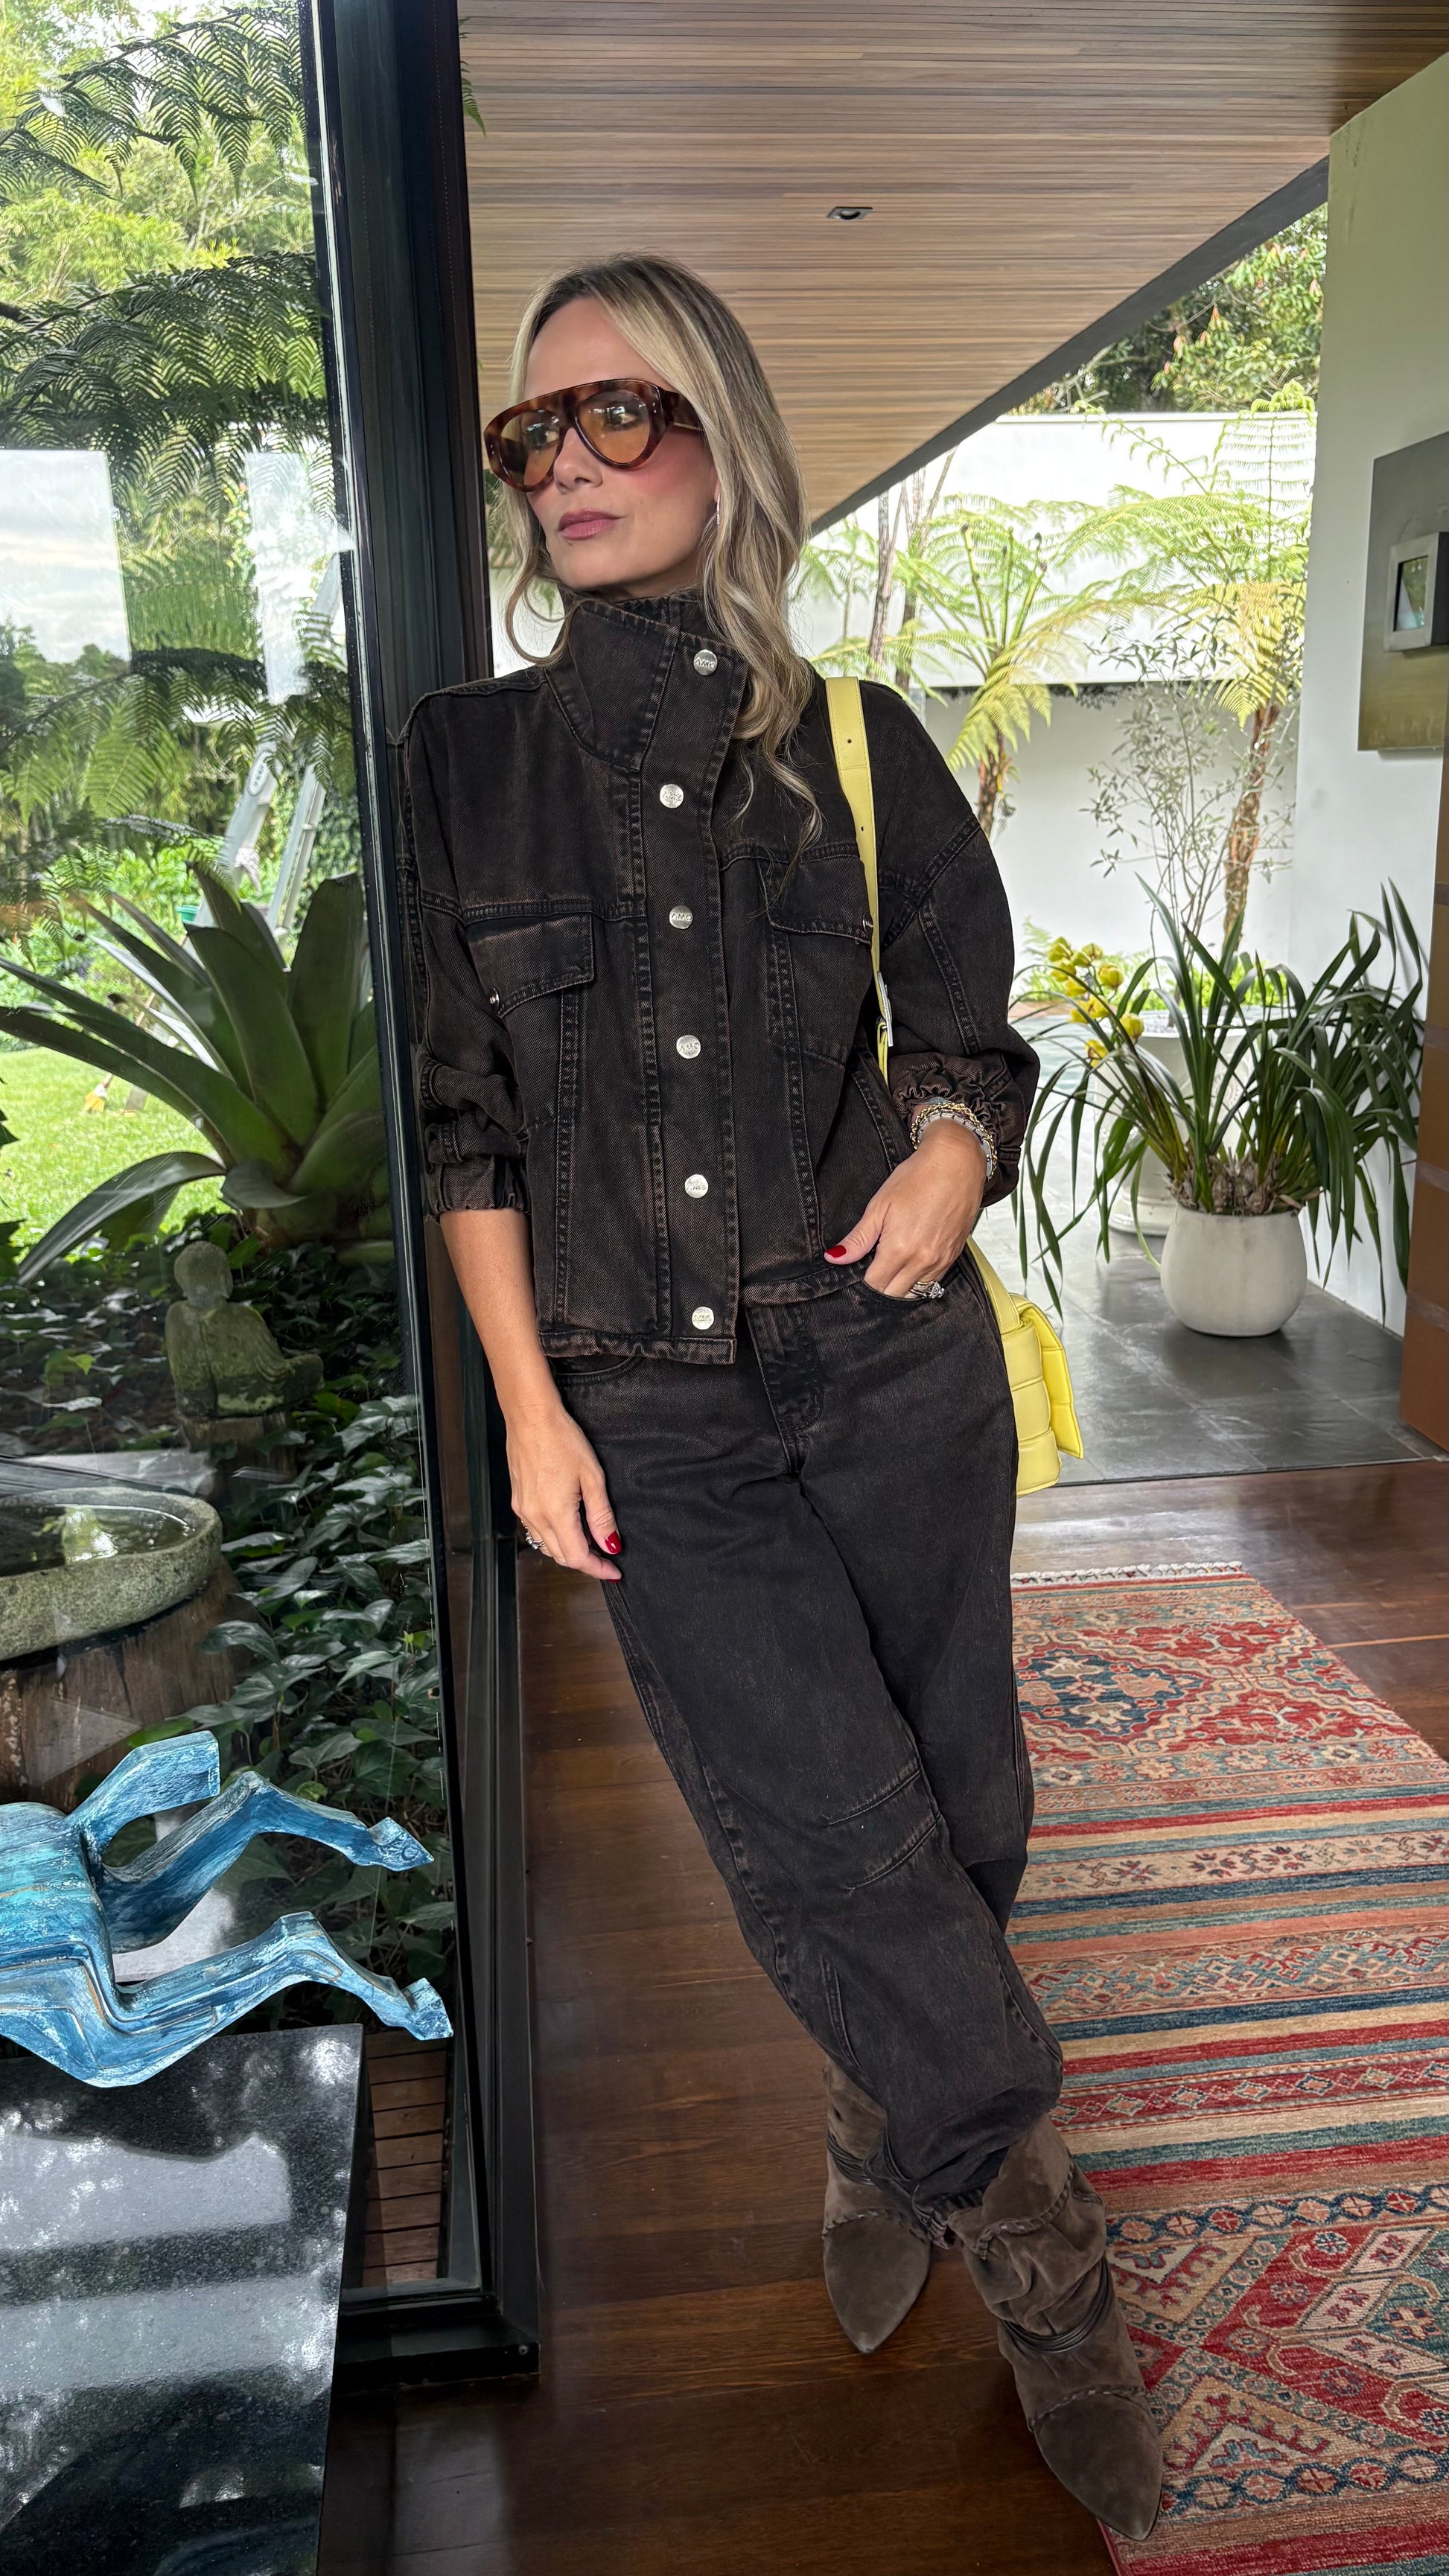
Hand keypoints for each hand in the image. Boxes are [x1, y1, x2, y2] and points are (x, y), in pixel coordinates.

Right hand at [506, 1397, 621, 1580]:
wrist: (530, 1416)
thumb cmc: (563, 1439)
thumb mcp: (592, 1477)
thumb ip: (601, 1516)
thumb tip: (610, 1545)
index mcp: (555, 1513)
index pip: (577, 1557)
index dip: (597, 1569)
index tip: (614, 1572)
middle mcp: (534, 1516)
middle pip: (560, 1556)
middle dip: (585, 1562)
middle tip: (607, 1557)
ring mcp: (523, 1509)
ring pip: (546, 1546)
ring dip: (568, 1551)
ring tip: (590, 1543)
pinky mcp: (517, 1501)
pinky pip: (535, 1531)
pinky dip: (553, 1537)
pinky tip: (568, 1526)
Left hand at [824, 1121, 987, 1298]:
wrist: (957, 1163)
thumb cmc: (918, 1178)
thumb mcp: (880, 1205)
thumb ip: (859, 1238)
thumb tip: (836, 1258)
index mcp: (899, 1249)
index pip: (875, 1285)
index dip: (863, 1281)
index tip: (860, 1270)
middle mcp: (922, 1261)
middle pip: (894, 1294)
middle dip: (880, 1287)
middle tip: (873, 1270)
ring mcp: (940, 1260)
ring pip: (915, 1293)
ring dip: (900, 1287)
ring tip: (892, 1269)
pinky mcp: (954, 1256)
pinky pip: (934, 1282)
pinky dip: (919, 1280)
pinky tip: (911, 1265)